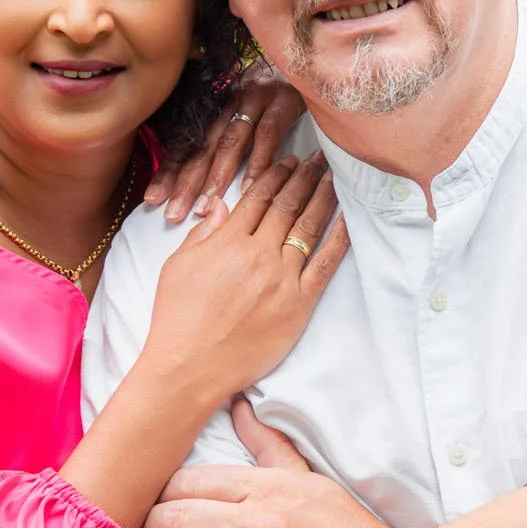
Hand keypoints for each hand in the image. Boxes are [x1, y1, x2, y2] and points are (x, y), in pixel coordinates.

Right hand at [135, 155, 349, 410]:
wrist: (191, 367)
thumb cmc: (178, 319)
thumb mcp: (178, 266)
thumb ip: (203, 234)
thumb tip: (223, 206)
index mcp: (228, 241)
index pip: (258, 197)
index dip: (276, 175)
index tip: (288, 162)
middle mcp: (259, 254)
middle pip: (287, 206)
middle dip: (304, 178)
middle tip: (318, 160)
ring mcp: (282, 278)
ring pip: (308, 228)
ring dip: (323, 198)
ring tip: (334, 178)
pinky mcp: (300, 304)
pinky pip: (326, 264)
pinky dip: (339, 239)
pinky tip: (349, 219)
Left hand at [140, 397, 401, 527]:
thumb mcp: (309, 479)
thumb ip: (268, 444)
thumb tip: (239, 405)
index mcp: (265, 489)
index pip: (188, 482)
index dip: (164, 490)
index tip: (161, 497)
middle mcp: (251, 527)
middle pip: (171, 517)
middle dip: (150, 521)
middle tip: (146, 525)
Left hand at [144, 75, 306, 222]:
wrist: (313, 58)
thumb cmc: (282, 96)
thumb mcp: (249, 113)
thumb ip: (229, 140)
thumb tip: (207, 183)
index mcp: (219, 107)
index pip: (188, 143)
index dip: (170, 171)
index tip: (153, 199)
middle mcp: (232, 101)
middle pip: (203, 147)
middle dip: (186, 182)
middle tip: (173, 213)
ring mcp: (257, 97)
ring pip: (230, 142)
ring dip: (216, 177)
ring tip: (206, 207)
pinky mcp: (284, 99)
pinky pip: (267, 133)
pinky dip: (258, 161)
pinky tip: (249, 187)